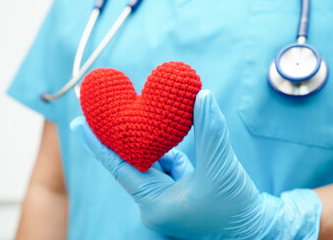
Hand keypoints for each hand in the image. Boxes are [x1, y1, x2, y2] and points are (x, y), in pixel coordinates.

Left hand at [71, 90, 321, 238]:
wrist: (256, 230)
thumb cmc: (235, 208)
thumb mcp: (220, 167)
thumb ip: (210, 130)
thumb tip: (202, 96)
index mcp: (154, 204)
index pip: (117, 167)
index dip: (97, 143)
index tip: (78, 122)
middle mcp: (154, 203)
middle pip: (133, 163)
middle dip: (129, 136)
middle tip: (119, 108)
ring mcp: (165, 200)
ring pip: (152, 163)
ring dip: (156, 143)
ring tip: (159, 120)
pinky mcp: (178, 194)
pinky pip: (166, 168)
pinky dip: (170, 152)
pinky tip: (176, 141)